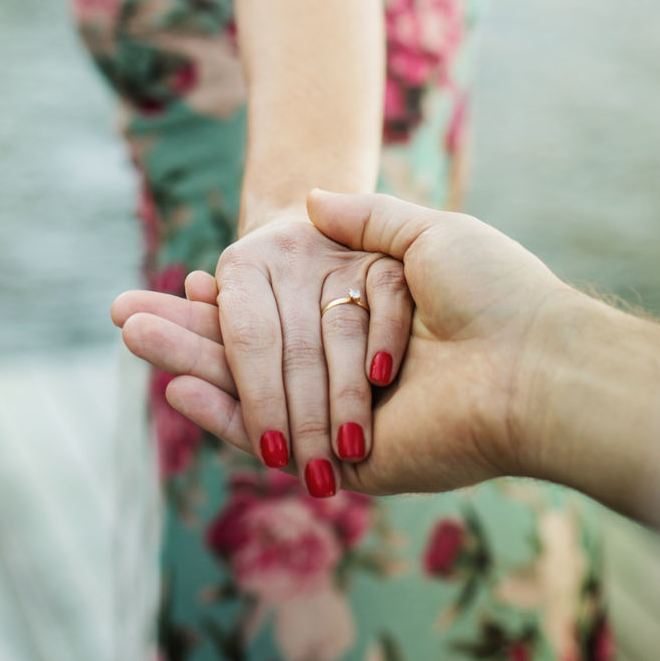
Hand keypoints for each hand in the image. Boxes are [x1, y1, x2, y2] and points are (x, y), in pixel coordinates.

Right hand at [115, 190, 576, 495]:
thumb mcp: (423, 233)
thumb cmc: (494, 292)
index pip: (277, 314)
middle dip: (186, 335)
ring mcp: (345, 420)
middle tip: (124, 314)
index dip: (226, 300)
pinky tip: (179, 384)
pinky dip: (223, 412)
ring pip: (248, 393)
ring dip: (185, 364)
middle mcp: (350, 375)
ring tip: (130, 333)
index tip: (183, 279)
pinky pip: (273, 439)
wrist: (535, 359)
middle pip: (248, 355)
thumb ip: (365, 218)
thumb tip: (309, 197)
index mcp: (366, 325)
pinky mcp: (349, 462)